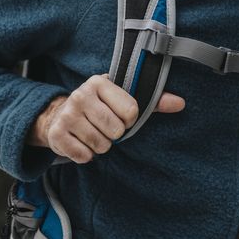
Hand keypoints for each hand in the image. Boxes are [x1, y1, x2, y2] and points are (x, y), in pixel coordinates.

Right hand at [27, 74, 184, 163]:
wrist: (59, 114)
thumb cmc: (99, 105)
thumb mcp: (122, 97)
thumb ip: (152, 101)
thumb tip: (181, 103)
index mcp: (99, 82)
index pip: (131, 111)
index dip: (130, 120)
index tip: (122, 116)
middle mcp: (81, 95)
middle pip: (116, 131)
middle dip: (115, 134)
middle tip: (106, 126)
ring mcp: (67, 114)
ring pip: (101, 145)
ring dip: (101, 145)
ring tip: (94, 133)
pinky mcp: (57, 134)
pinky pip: (84, 155)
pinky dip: (86, 154)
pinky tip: (82, 142)